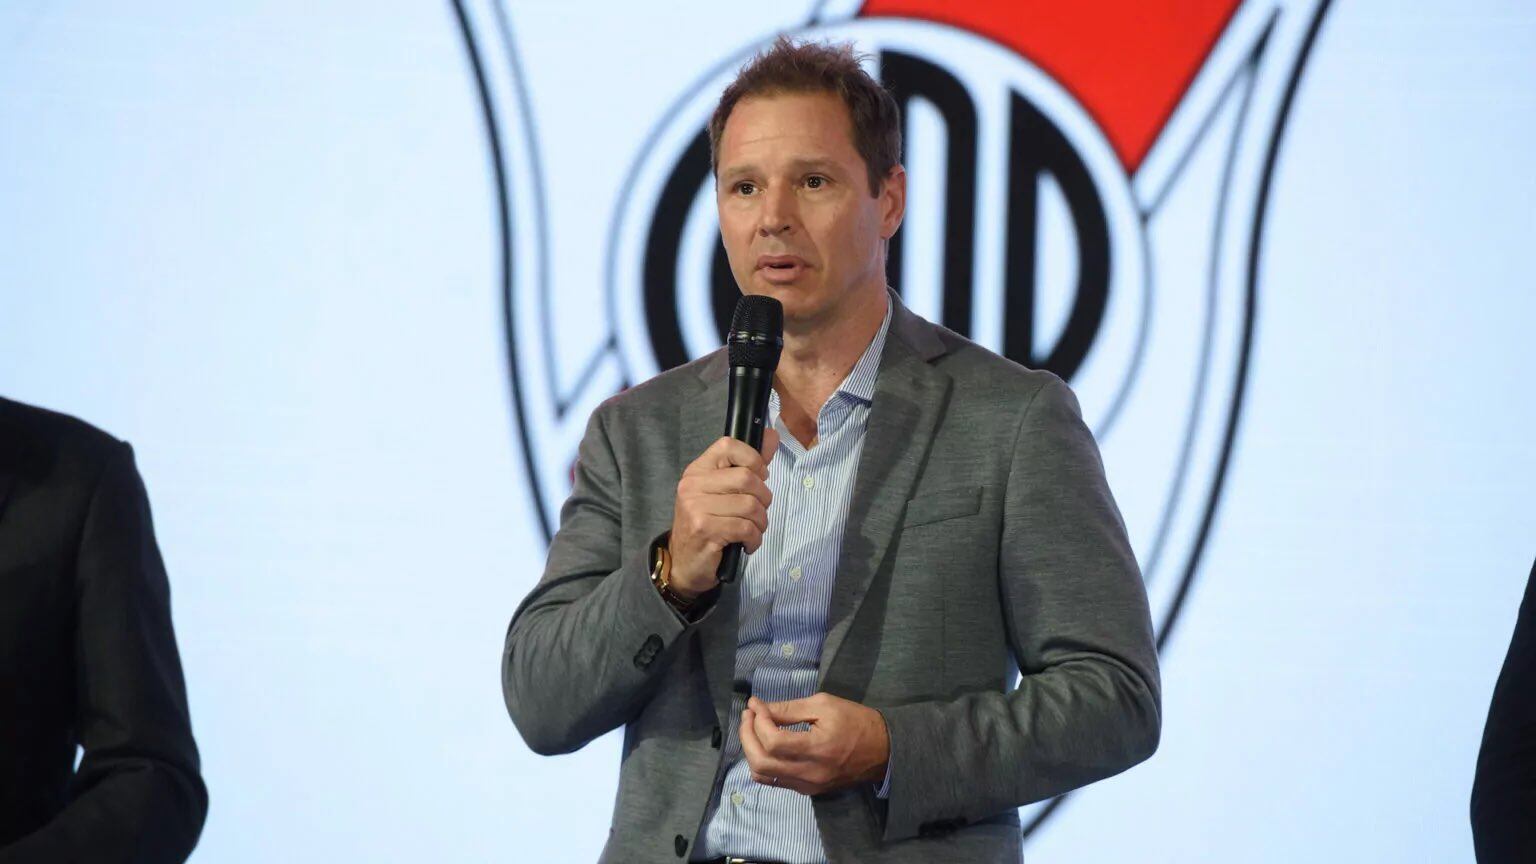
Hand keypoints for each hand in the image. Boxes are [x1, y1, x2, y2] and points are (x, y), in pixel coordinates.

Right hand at [668, 429, 779, 598]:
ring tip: (752, 531)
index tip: (759, 477)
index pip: (729, 445)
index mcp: (698, 470)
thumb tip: (772, 435)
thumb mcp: (722, 491)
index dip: (753, 459)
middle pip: (747, 478)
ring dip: (760, 523)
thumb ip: (748, 464)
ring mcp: (696, 508)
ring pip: (750, 506)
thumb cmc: (708, 524)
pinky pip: (746, 528)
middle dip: (763, 498)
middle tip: (758, 512)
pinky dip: (754, 539)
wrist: (684, 563)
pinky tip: (747, 544)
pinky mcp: (704, 530)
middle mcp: (693, 485)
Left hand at [738, 693, 889, 795]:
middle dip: (747, 736)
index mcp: (817, 749)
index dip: (758, 721)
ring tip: (753, 728)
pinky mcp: (808, 790)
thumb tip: (759, 707)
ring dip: (751, 751)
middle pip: (761, 763)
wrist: (883, 751)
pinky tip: (765, 744)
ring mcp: (807, 786)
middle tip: (748, 715)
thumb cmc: (856, 721)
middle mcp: (809, 773)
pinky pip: (775, 780)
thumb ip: (789, 709)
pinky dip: (763, 762)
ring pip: (763, 775)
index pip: (773, 741)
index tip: (756, 704)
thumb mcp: (824, 705)